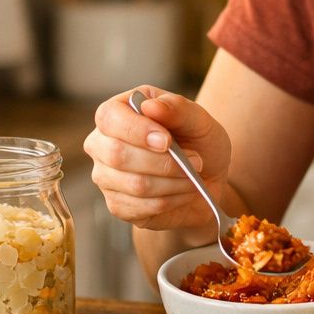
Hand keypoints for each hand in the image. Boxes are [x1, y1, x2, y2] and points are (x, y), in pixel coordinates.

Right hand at [84, 86, 233, 232]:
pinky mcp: (117, 205)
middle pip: (116, 154)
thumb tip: (150, 106)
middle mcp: (103, 143)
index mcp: (119, 111)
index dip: (136, 130)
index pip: (109, 118)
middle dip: (163, 162)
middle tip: (195, 161)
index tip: (167, 141)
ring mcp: (106, 176)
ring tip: (194, 176)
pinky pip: (140, 207)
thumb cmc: (199, 142)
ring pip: (134, 184)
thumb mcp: (198, 119)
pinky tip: (184, 191)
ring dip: (173, 182)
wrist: (210, 178)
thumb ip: (176, 108)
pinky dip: (171, 200)